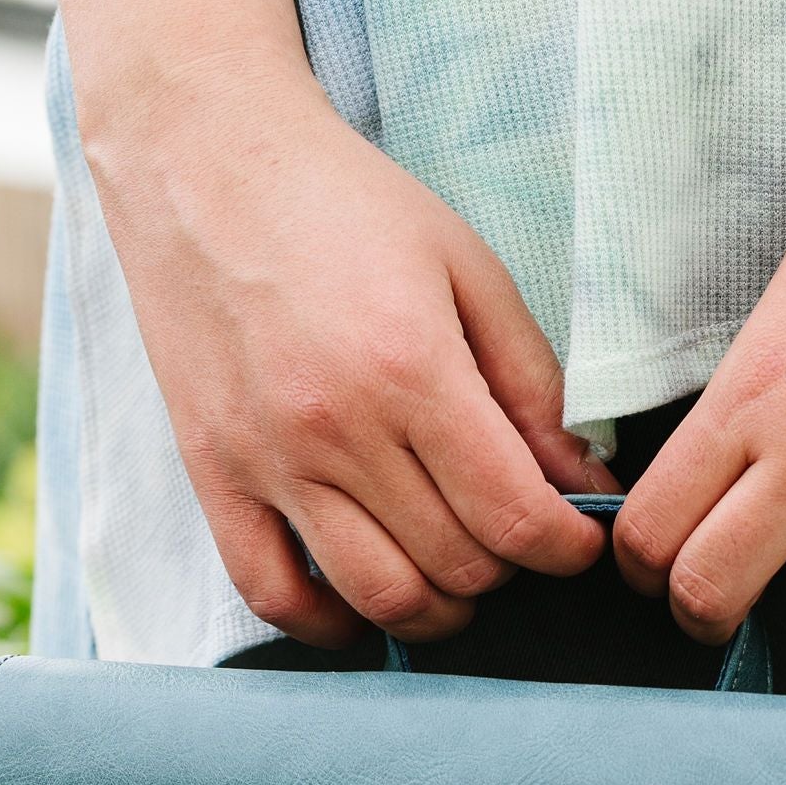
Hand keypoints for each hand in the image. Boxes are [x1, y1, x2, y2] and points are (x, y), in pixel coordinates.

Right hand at [68, 0, 613, 646]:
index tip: (577, 541)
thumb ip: (531, 385)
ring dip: (436, 610)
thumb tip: (584, 483)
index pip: (514, 518)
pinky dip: (331, 625)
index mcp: (410, 368)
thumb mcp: (465, 267)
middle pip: (455, 567)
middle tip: (509, 533)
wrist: (201, 159)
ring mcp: (269, 463)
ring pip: (379, 599)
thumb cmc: (343, 205)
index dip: (565, 549)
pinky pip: (275, 598)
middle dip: (506, 568)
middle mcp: (337, 430)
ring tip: (452, 572)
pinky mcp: (216, 478)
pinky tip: (364, 603)